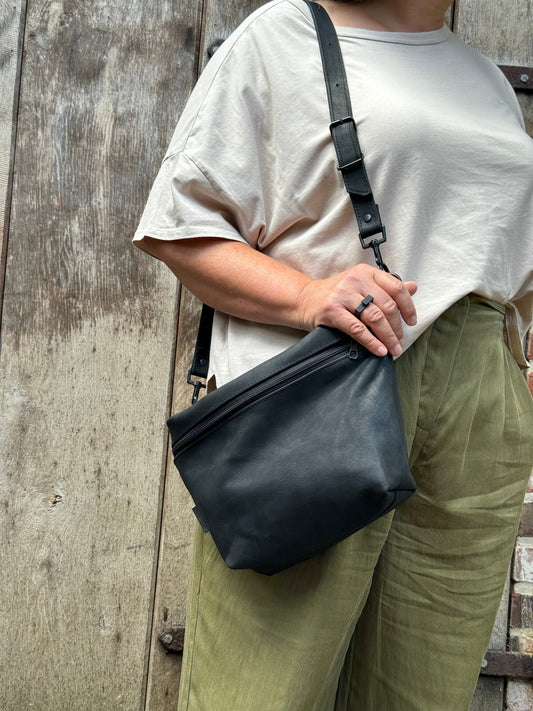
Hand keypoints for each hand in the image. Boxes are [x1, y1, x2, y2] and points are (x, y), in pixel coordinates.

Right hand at [296, 263, 416, 356]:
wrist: (304, 299)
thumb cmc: (336, 294)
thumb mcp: (362, 284)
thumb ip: (387, 287)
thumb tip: (414, 287)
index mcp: (366, 272)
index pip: (396, 288)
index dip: (408, 307)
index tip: (411, 321)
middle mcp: (356, 280)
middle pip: (387, 305)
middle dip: (397, 327)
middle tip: (400, 341)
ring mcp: (343, 295)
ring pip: (375, 318)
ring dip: (388, 336)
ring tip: (393, 348)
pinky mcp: (332, 310)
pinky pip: (357, 329)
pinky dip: (371, 342)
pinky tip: (379, 350)